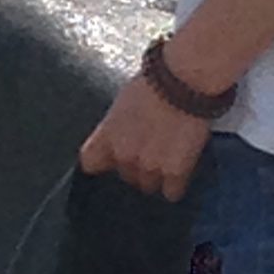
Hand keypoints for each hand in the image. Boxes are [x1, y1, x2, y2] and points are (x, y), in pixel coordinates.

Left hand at [78, 72, 210, 202]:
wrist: (184, 81)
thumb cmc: (157, 80)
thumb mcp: (125, 100)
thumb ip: (119, 124)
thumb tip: (124, 130)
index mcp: (107, 134)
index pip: (90, 163)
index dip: (102, 162)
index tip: (109, 160)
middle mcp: (124, 155)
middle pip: (124, 175)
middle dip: (135, 166)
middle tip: (150, 150)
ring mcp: (149, 166)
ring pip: (147, 186)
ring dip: (156, 176)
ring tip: (168, 158)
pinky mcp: (175, 172)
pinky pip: (171, 192)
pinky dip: (176, 185)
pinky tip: (180, 172)